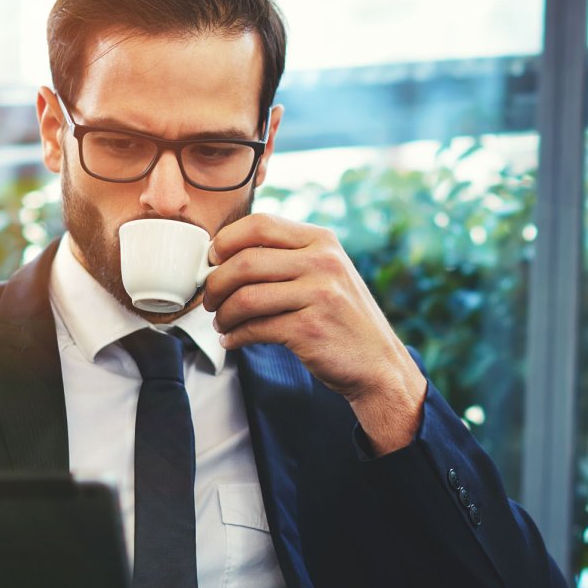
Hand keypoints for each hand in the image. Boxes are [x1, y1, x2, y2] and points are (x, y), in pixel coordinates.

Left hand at [203, 213, 425, 453]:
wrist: (378, 363)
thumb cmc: (343, 318)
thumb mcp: (327, 272)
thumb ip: (288, 256)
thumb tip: (225, 255)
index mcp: (322, 240)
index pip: (259, 223)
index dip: (225, 241)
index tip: (213, 261)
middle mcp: (323, 262)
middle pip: (244, 261)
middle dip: (215, 283)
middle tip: (209, 299)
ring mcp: (319, 295)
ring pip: (245, 297)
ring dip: (222, 314)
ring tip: (221, 322)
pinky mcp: (310, 329)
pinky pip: (255, 328)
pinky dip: (235, 336)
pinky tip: (233, 340)